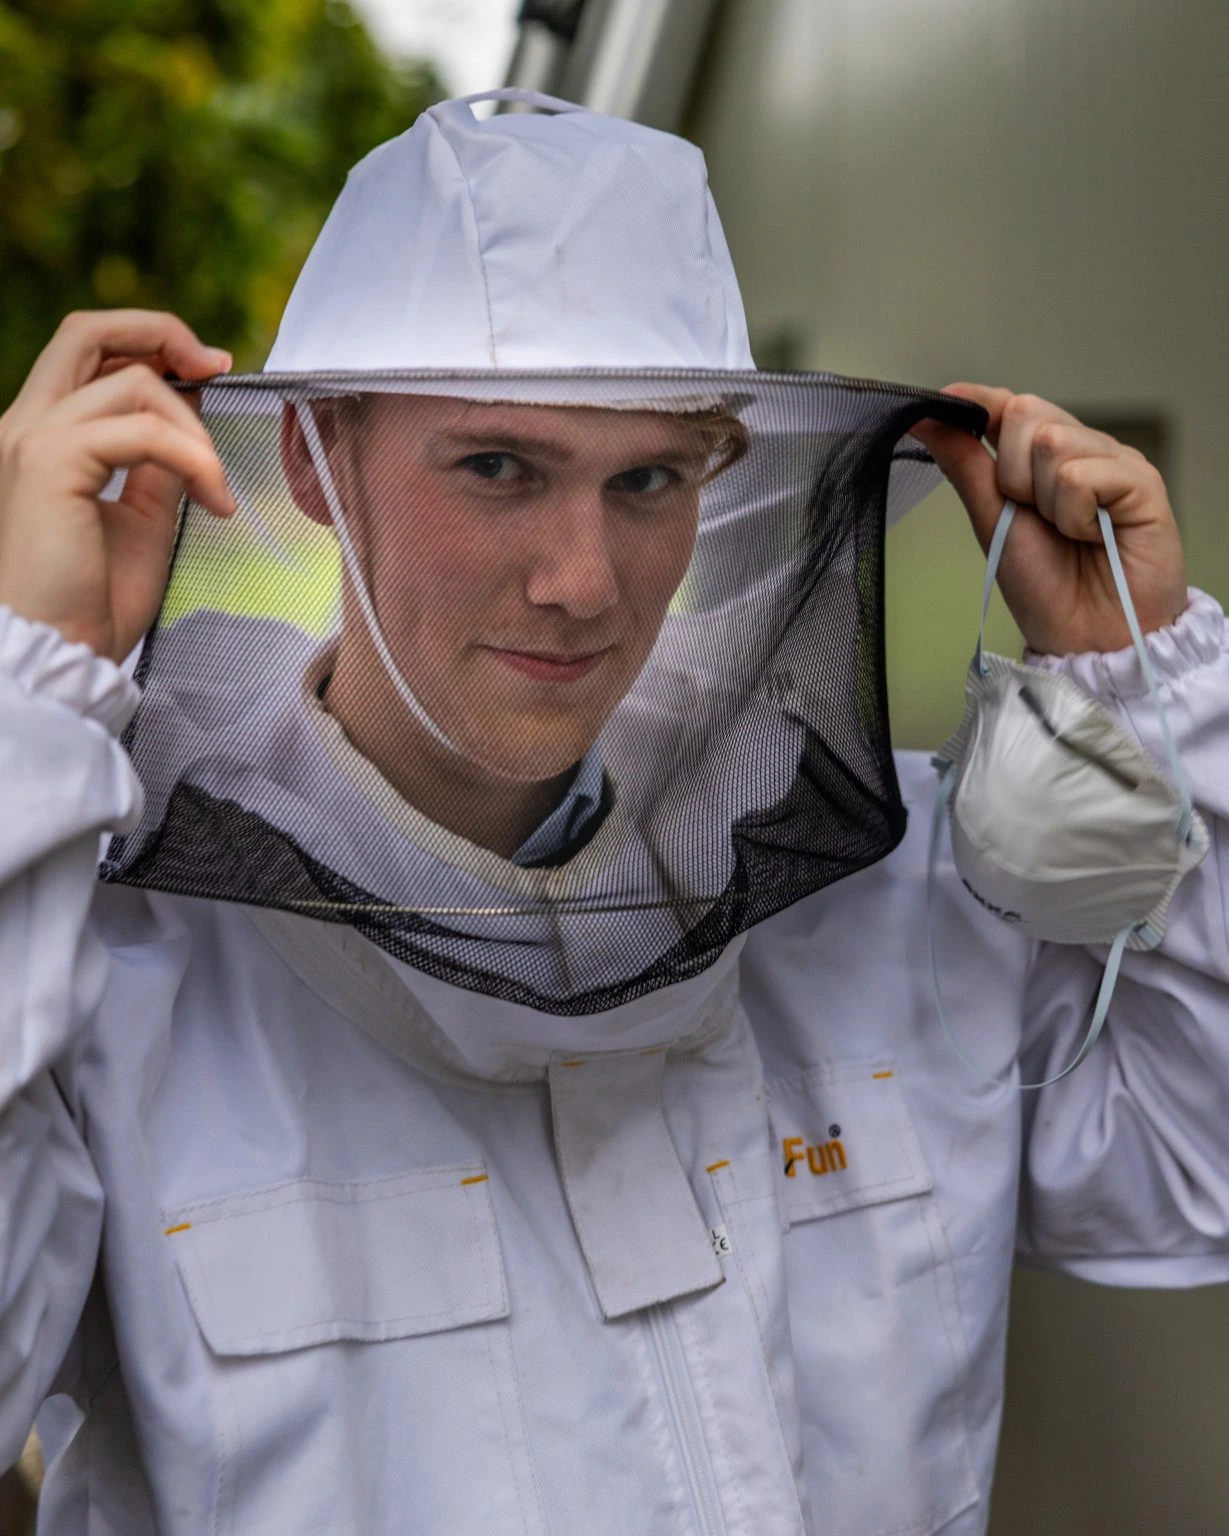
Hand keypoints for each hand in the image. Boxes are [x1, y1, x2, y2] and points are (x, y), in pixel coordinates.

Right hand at [0, 309, 235, 663]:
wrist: (60, 653)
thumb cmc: (91, 602)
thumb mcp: (142, 520)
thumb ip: (159, 467)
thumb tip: (192, 427)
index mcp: (43, 435)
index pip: (89, 354)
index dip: (152, 346)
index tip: (210, 370)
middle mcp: (27, 425)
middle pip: (88, 330)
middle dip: (163, 333)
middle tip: (219, 367)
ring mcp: (32, 439)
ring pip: (134, 383)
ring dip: (197, 431)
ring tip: (218, 488)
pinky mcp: (49, 461)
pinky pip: (143, 432)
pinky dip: (193, 457)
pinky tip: (214, 499)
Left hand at [910, 385, 1187, 655]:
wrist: (1086, 638)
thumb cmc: (1045, 586)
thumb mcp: (991, 518)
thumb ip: (965, 464)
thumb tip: (925, 417)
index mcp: (1043, 458)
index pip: (1010, 405)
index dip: (980, 401)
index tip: (949, 401)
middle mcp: (1082, 450)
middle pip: (1027, 412)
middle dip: (1012, 472)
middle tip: (1034, 516)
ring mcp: (1115, 462)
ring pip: (1053, 441)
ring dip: (1045, 499)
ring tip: (1068, 533)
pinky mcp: (1143, 482)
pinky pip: (1084, 474)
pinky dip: (1075, 514)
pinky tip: (1094, 537)